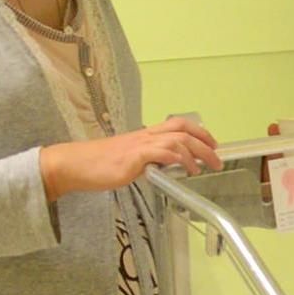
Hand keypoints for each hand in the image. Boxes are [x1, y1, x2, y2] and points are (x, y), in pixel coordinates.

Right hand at [40, 116, 220, 201]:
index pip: (178, 125)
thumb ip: (150, 163)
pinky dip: (177, 159)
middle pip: (183, 129)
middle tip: (218, 157)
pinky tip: (186, 169)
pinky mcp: (133, 157)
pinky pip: (161, 152)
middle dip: (205, 142)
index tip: (212, 144)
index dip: (199, 132)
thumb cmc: (99, 165)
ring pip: (177, 139)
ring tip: (205, 167)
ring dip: (196, 153)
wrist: (75, 164)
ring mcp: (140, 145)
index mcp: (146, 135)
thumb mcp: (131, 162)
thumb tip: (166, 169)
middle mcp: (146, 136)